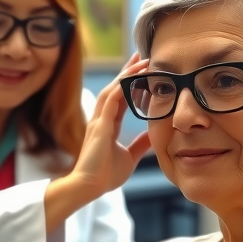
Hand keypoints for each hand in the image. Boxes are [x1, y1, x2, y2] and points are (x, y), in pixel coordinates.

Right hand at [66, 53, 152, 200]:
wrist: (89, 187)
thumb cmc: (105, 175)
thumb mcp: (130, 156)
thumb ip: (140, 144)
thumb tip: (154, 134)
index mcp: (108, 125)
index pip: (120, 97)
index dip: (130, 82)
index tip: (143, 68)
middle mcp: (101, 119)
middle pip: (115, 87)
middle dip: (127, 70)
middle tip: (141, 54)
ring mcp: (98, 121)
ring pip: (111, 90)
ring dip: (125, 75)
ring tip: (141, 61)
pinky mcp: (99, 127)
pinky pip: (109, 102)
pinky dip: (120, 88)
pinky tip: (130, 78)